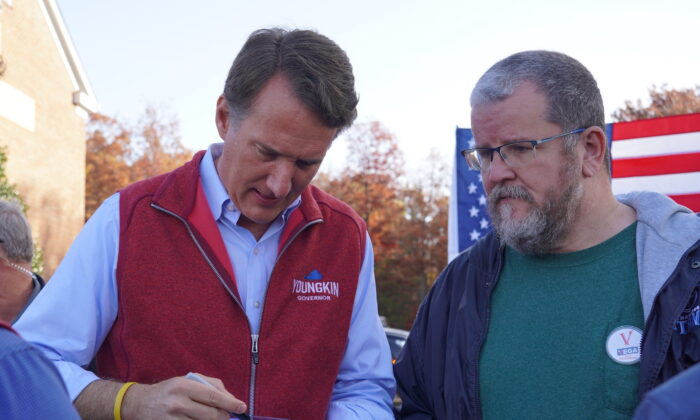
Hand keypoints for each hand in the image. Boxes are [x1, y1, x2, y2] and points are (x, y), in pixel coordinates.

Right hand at [121, 373, 246, 418]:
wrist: (139, 404)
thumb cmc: (169, 391)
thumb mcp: (187, 380)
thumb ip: (210, 385)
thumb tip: (231, 398)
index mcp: (183, 386)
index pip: (213, 396)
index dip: (230, 403)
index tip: (242, 407)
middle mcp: (178, 403)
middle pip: (212, 414)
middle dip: (224, 416)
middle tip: (226, 415)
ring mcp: (172, 419)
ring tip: (212, 417)